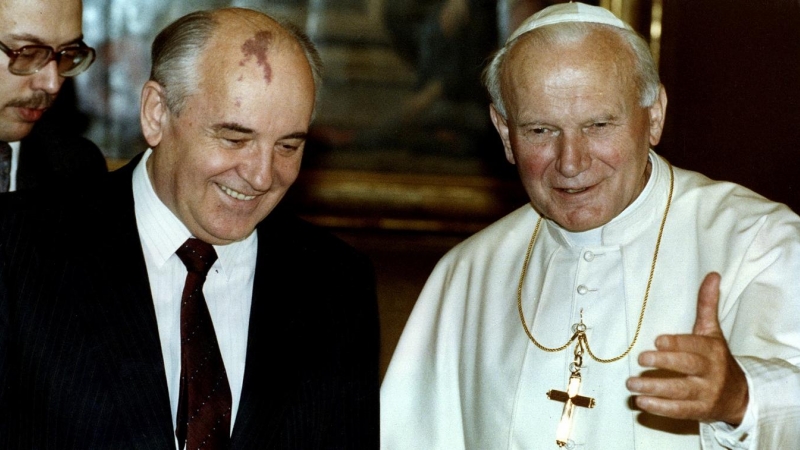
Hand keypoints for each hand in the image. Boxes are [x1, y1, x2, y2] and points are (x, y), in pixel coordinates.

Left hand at [626, 272, 748, 423]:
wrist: (739, 396)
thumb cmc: (717, 359)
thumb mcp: (712, 332)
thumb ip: (707, 305)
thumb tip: (712, 274)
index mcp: (712, 350)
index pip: (694, 346)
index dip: (677, 343)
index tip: (657, 341)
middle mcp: (711, 372)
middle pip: (688, 367)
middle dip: (664, 363)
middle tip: (641, 359)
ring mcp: (706, 393)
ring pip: (680, 391)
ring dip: (654, 388)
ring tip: (631, 385)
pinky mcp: (699, 411)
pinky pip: (679, 411)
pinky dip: (659, 408)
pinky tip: (641, 402)